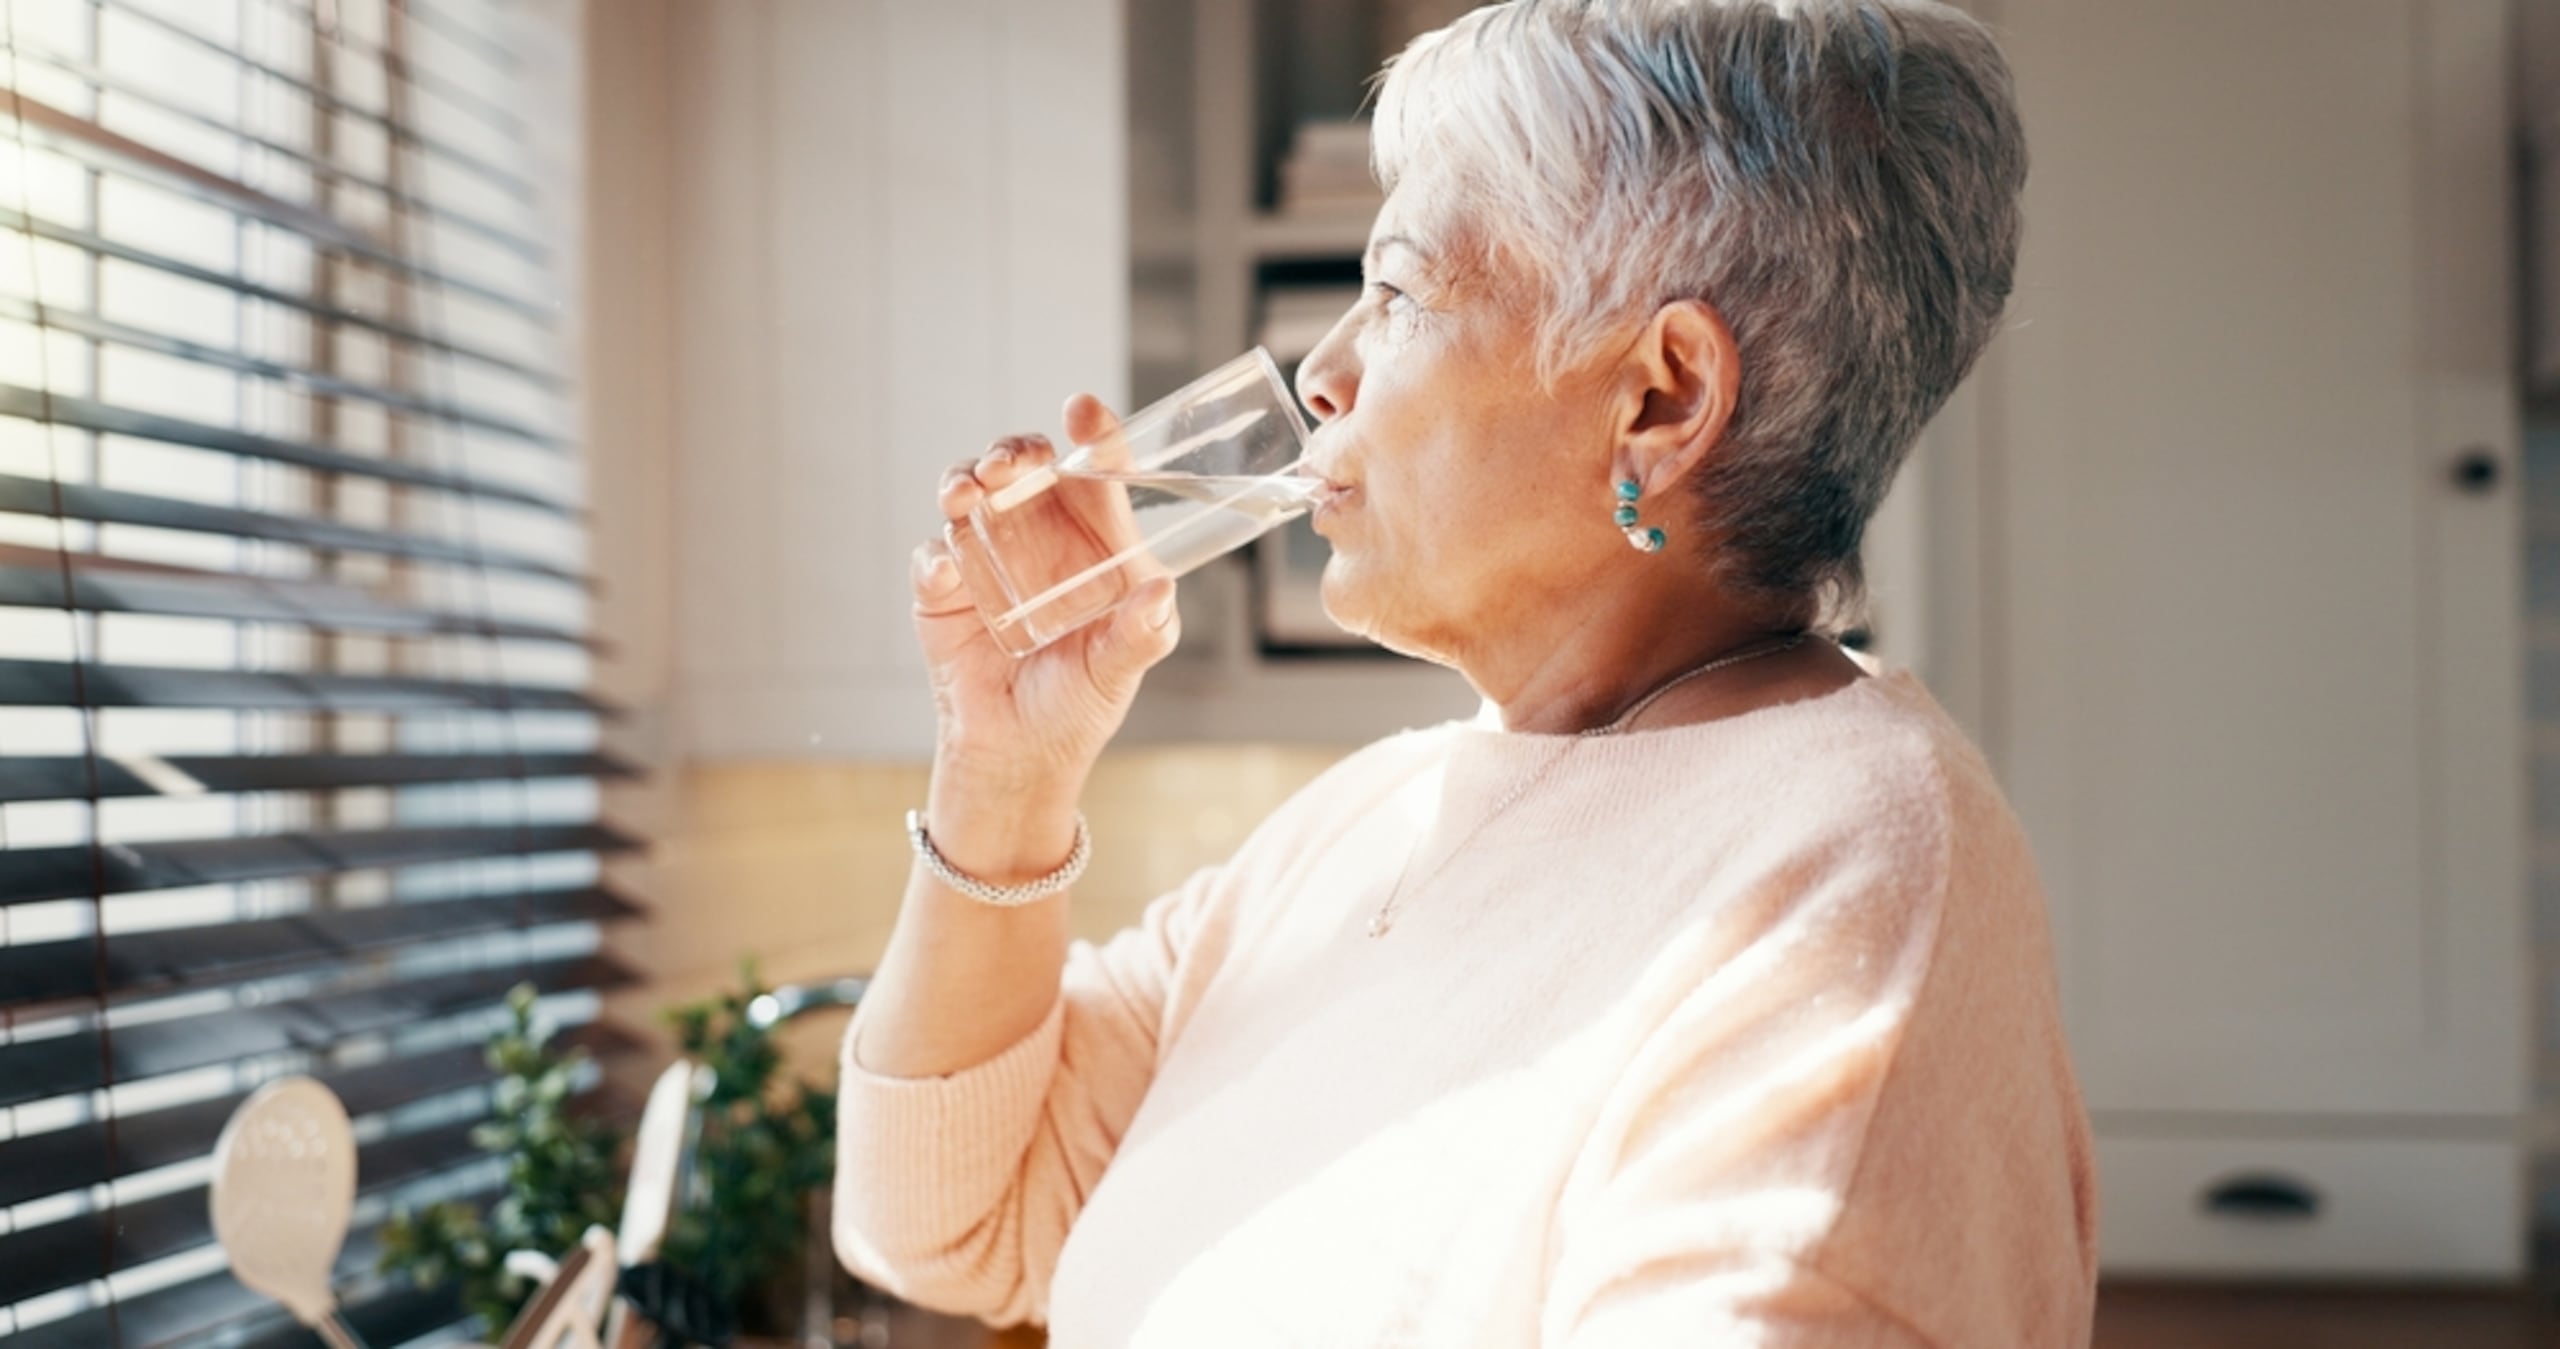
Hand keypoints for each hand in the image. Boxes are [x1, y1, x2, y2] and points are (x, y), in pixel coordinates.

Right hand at [912, 393, 1181, 794]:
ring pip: (970, 492)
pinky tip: (947, 572)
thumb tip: (1160, 593)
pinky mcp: (942, 589)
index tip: (1083, 409)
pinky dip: (936, 557)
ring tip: (966, 493)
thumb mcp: (1120, 668)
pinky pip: (933, 556)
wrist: (1019, 752)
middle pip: (1024, 466)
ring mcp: (987, 555)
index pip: (1096, 471)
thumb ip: (1142, 633)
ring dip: (964, 480)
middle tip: (1011, 464)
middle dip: (1015, 449)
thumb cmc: (1080, 702)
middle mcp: (1039, 535)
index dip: (1094, 434)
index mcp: (1095, 541)